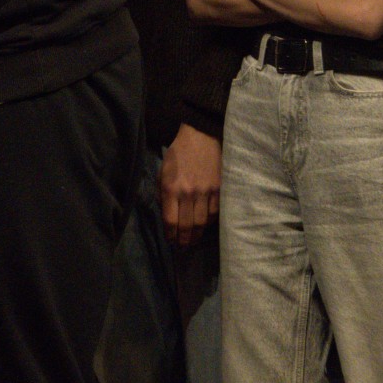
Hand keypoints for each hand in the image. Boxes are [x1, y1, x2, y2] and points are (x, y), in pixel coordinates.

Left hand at [159, 124, 221, 246]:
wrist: (201, 136)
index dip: (171, 235)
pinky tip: (205, 224)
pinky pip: (215, 211)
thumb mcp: (162, 172)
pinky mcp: (219, 188)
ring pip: (202, 222)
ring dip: (197, 234)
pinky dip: (209, 221)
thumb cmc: (178, 154)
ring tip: (194, 239)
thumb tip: (167, 214)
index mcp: (171, 189)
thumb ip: (162, 194)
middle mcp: (188, 192)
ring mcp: (206, 191)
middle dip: (184, 240)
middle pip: (187, 225)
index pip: (171, 221)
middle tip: (183, 246)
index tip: (171, 241)